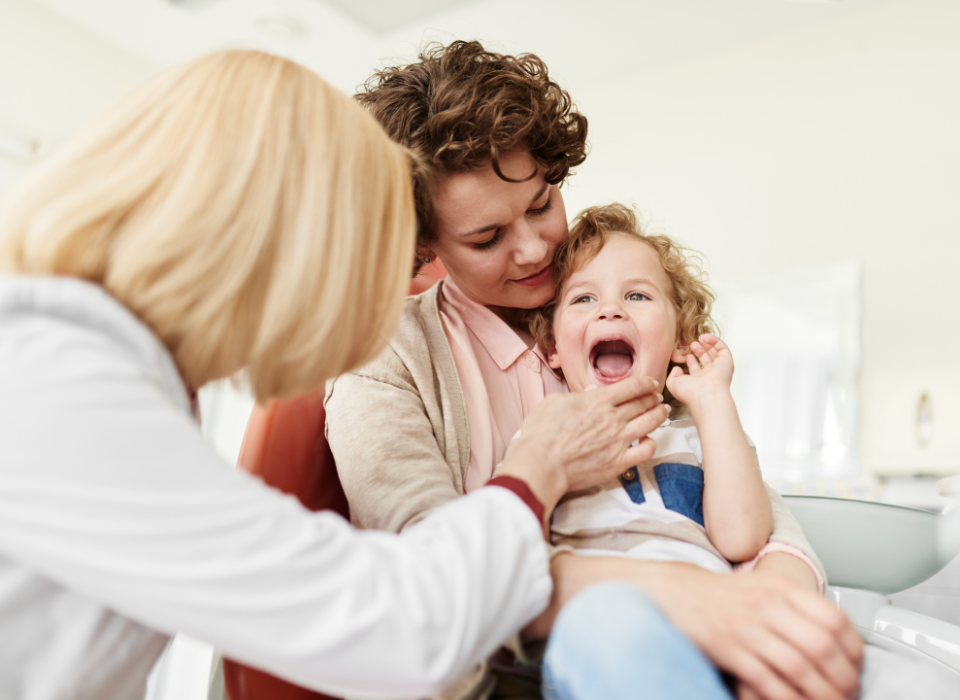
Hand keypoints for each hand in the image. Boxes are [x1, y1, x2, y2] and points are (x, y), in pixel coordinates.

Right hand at [496, 376, 669, 519]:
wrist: (541, 465)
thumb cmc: (541, 433)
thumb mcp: (554, 402)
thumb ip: (577, 394)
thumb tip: (593, 390)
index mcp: (597, 401)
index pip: (632, 386)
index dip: (646, 383)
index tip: (650, 383)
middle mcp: (612, 418)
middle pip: (643, 403)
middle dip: (653, 397)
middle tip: (657, 397)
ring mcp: (618, 441)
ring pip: (650, 423)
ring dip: (659, 415)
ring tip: (662, 412)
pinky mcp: (618, 462)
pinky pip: (645, 451)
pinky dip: (651, 444)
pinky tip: (648, 441)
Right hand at [645, 565, 862, 699]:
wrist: (675, 593)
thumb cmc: (722, 596)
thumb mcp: (764, 587)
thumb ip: (799, 606)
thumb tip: (839, 638)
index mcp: (780, 587)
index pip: (834, 618)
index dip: (854, 650)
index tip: (856, 667)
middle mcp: (766, 604)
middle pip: (821, 646)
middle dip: (843, 678)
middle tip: (848, 693)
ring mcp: (746, 627)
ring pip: (799, 667)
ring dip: (821, 694)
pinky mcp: (727, 649)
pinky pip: (768, 681)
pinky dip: (789, 699)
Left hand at [666, 334, 734, 408]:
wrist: (706, 395)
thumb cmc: (690, 392)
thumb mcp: (673, 384)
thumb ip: (672, 375)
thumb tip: (677, 368)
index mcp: (698, 382)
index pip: (696, 369)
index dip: (691, 361)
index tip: (686, 355)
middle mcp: (709, 376)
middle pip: (706, 360)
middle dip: (699, 351)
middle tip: (692, 344)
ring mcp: (719, 369)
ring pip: (715, 354)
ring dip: (708, 344)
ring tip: (700, 337)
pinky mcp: (727, 362)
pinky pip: (723, 349)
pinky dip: (715, 341)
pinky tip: (705, 337)